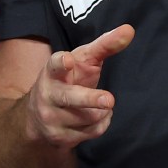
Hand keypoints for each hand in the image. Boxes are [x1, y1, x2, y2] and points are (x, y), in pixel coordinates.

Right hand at [25, 23, 134, 148]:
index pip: (55, 65)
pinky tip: (97, 116)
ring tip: (101, 103)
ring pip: (89, 117)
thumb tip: (129, 30)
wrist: (38, 116)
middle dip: (90, 99)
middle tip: (109, 99)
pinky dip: (102, 123)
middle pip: (70, 98)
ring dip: (103, 110)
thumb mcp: (83, 60)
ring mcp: (51, 118)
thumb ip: (105, 45)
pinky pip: (92, 132)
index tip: (68, 60)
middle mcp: (48, 94)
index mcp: (52, 71)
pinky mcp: (58, 137)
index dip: (61, 62)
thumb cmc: (68, 78)